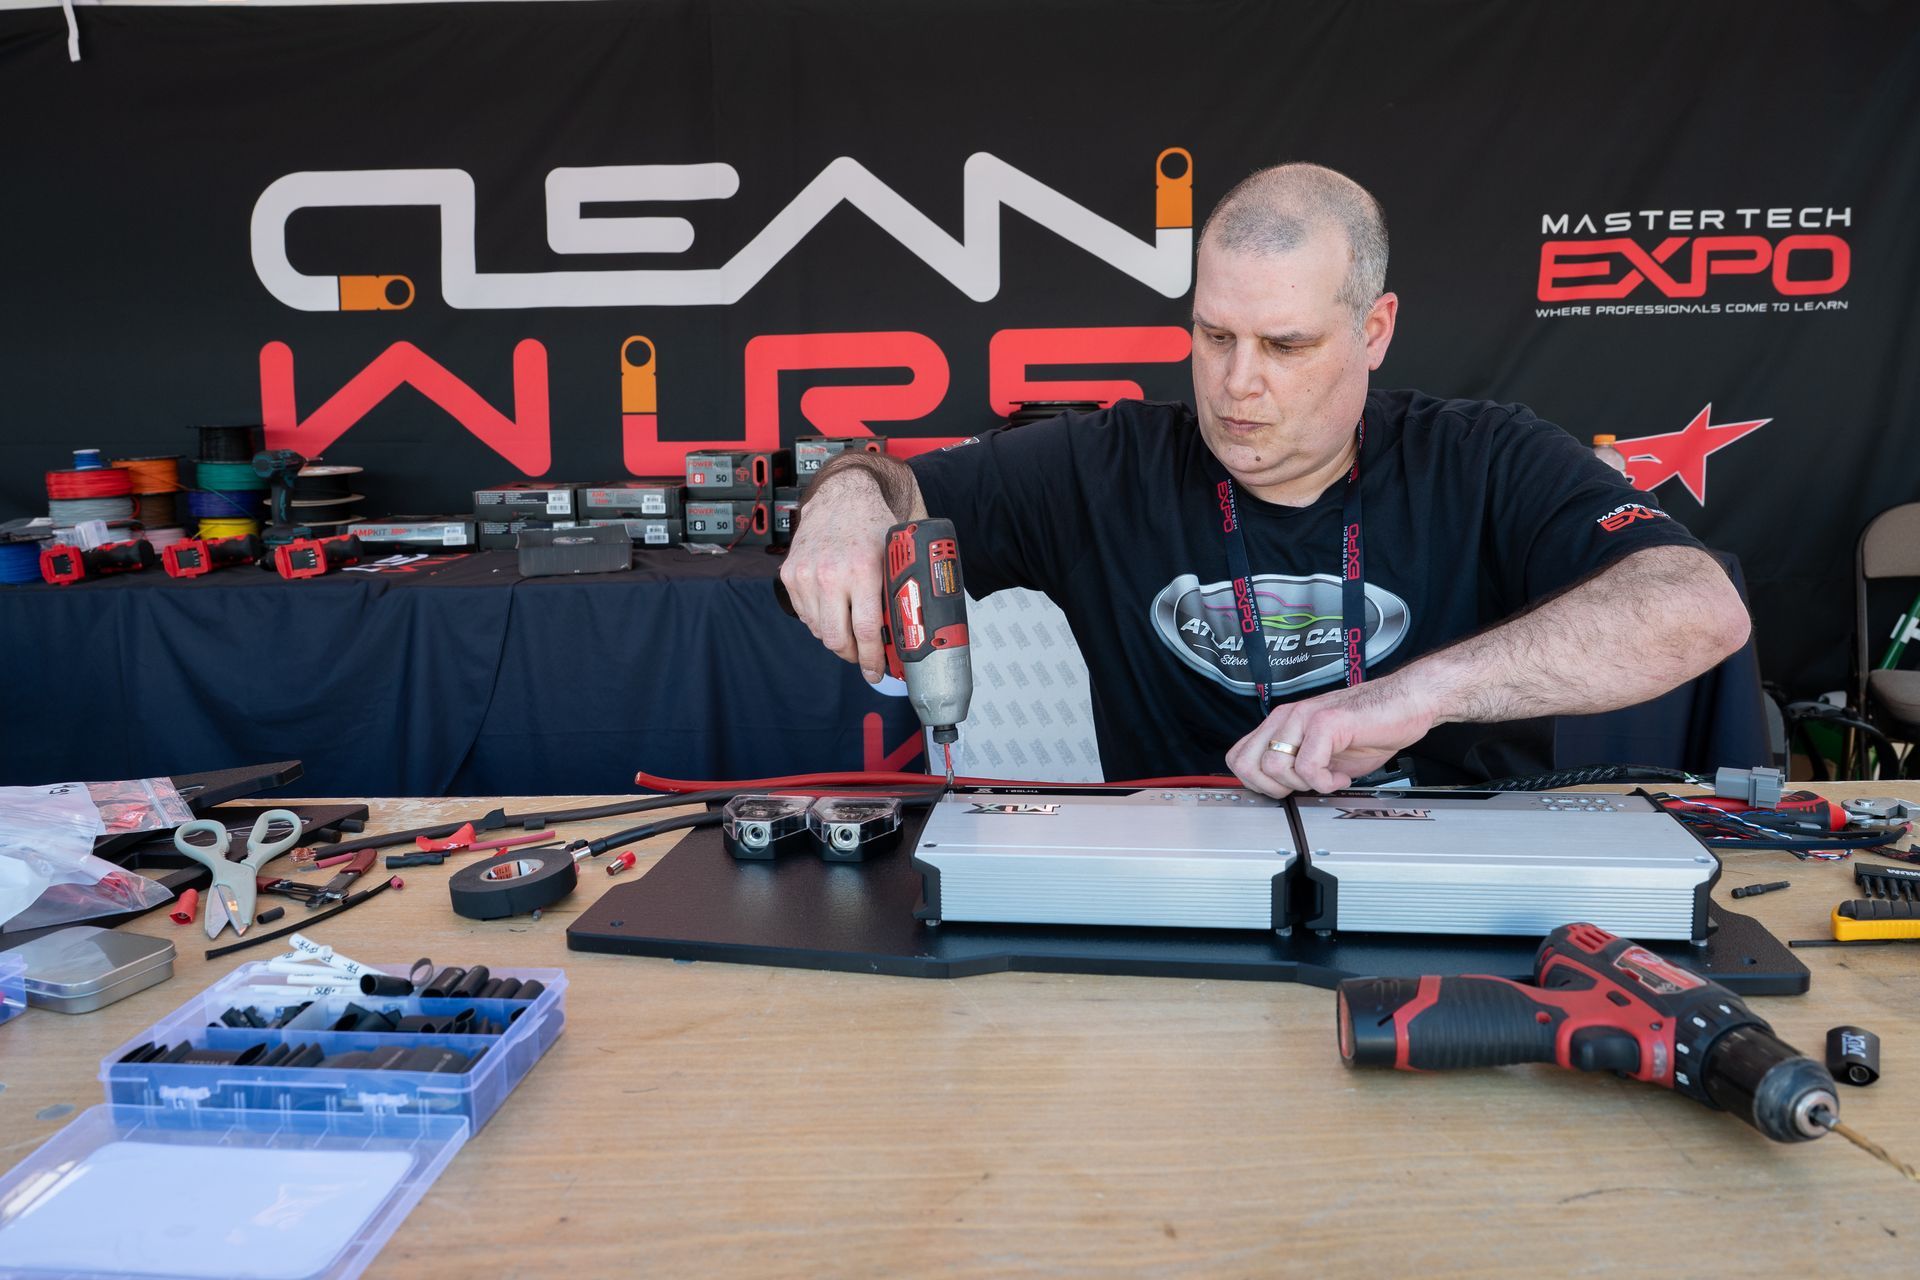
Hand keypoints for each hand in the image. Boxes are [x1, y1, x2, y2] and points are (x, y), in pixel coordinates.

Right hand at [777, 472, 897, 680]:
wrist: (842, 496)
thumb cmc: (871, 524)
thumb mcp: (894, 557)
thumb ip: (896, 592)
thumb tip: (905, 634)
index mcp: (863, 571)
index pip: (865, 631)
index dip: (873, 658)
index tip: (877, 670)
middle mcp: (831, 574)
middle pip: (837, 639)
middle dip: (853, 655)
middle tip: (865, 657)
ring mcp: (806, 575)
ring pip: (819, 630)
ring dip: (836, 637)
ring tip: (850, 630)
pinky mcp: (790, 574)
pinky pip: (804, 615)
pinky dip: (819, 620)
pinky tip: (833, 611)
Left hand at [1225, 676, 1440, 797]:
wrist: (1406, 704)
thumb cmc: (1370, 728)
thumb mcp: (1323, 752)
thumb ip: (1296, 766)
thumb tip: (1276, 792)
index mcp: (1282, 723)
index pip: (1238, 756)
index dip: (1256, 783)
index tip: (1285, 790)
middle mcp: (1287, 717)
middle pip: (1246, 764)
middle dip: (1273, 789)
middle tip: (1303, 788)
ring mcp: (1304, 717)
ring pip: (1274, 767)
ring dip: (1303, 784)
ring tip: (1328, 778)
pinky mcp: (1326, 722)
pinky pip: (1308, 766)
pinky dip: (1325, 782)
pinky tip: (1341, 777)